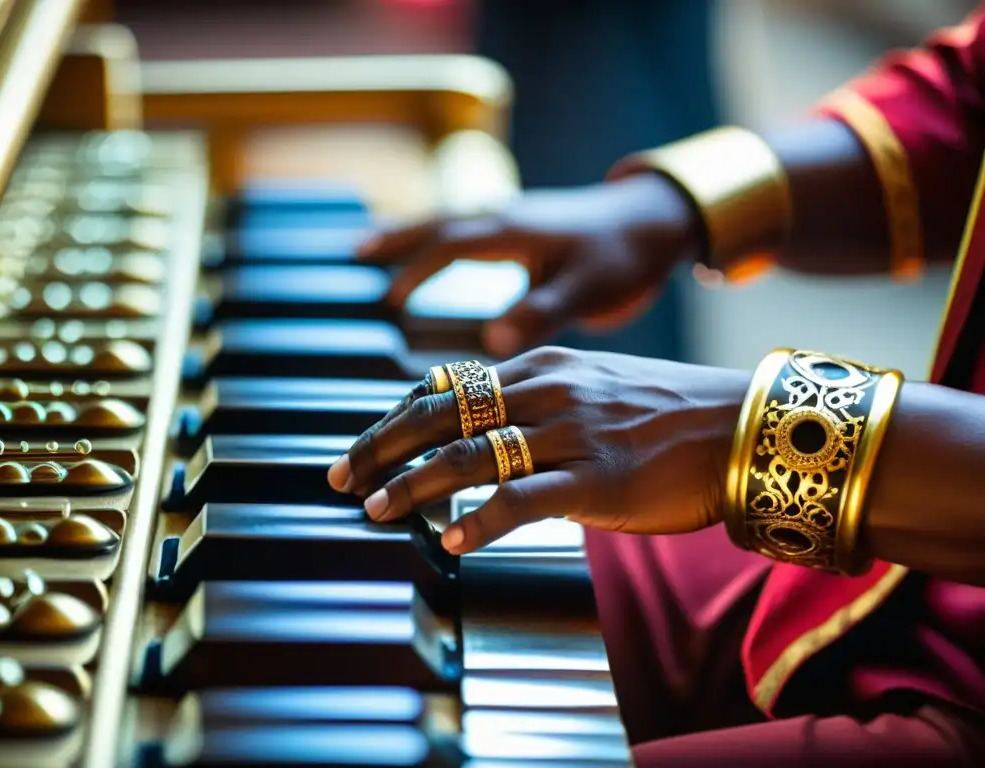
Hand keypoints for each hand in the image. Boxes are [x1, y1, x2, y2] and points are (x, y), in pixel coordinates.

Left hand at [326, 347, 750, 553]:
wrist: (739, 424)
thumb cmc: (664, 412)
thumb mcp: (591, 386)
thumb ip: (535, 400)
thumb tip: (479, 432)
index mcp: (541, 365)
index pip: (445, 385)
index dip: (395, 417)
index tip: (364, 445)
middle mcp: (546, 390)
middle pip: (439, 414)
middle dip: (381, 446)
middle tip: (340, 476)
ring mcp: (570, 433)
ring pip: (468, 454)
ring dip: (412, 485)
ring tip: (375, 510)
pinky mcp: (598, 479)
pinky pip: (521, 500)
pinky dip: (477, 522)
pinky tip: (450, 541)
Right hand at [358, 175, 702, 357]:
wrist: (657, 220)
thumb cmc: (626, 255)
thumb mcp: (588, 288)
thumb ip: (540, 312)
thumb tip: (490, 343)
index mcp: (517, 231)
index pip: (452, 244)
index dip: (418, 269)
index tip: (389, 297)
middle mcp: (507, 217)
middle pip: (438, 222)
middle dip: (397, 237)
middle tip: (356, 252)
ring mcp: (513, 218)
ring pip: (448, 219)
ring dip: (411, 231)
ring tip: (371, 246)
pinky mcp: (522, 228)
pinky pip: (466, 227)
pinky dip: (437, 236)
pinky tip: (427, 250)